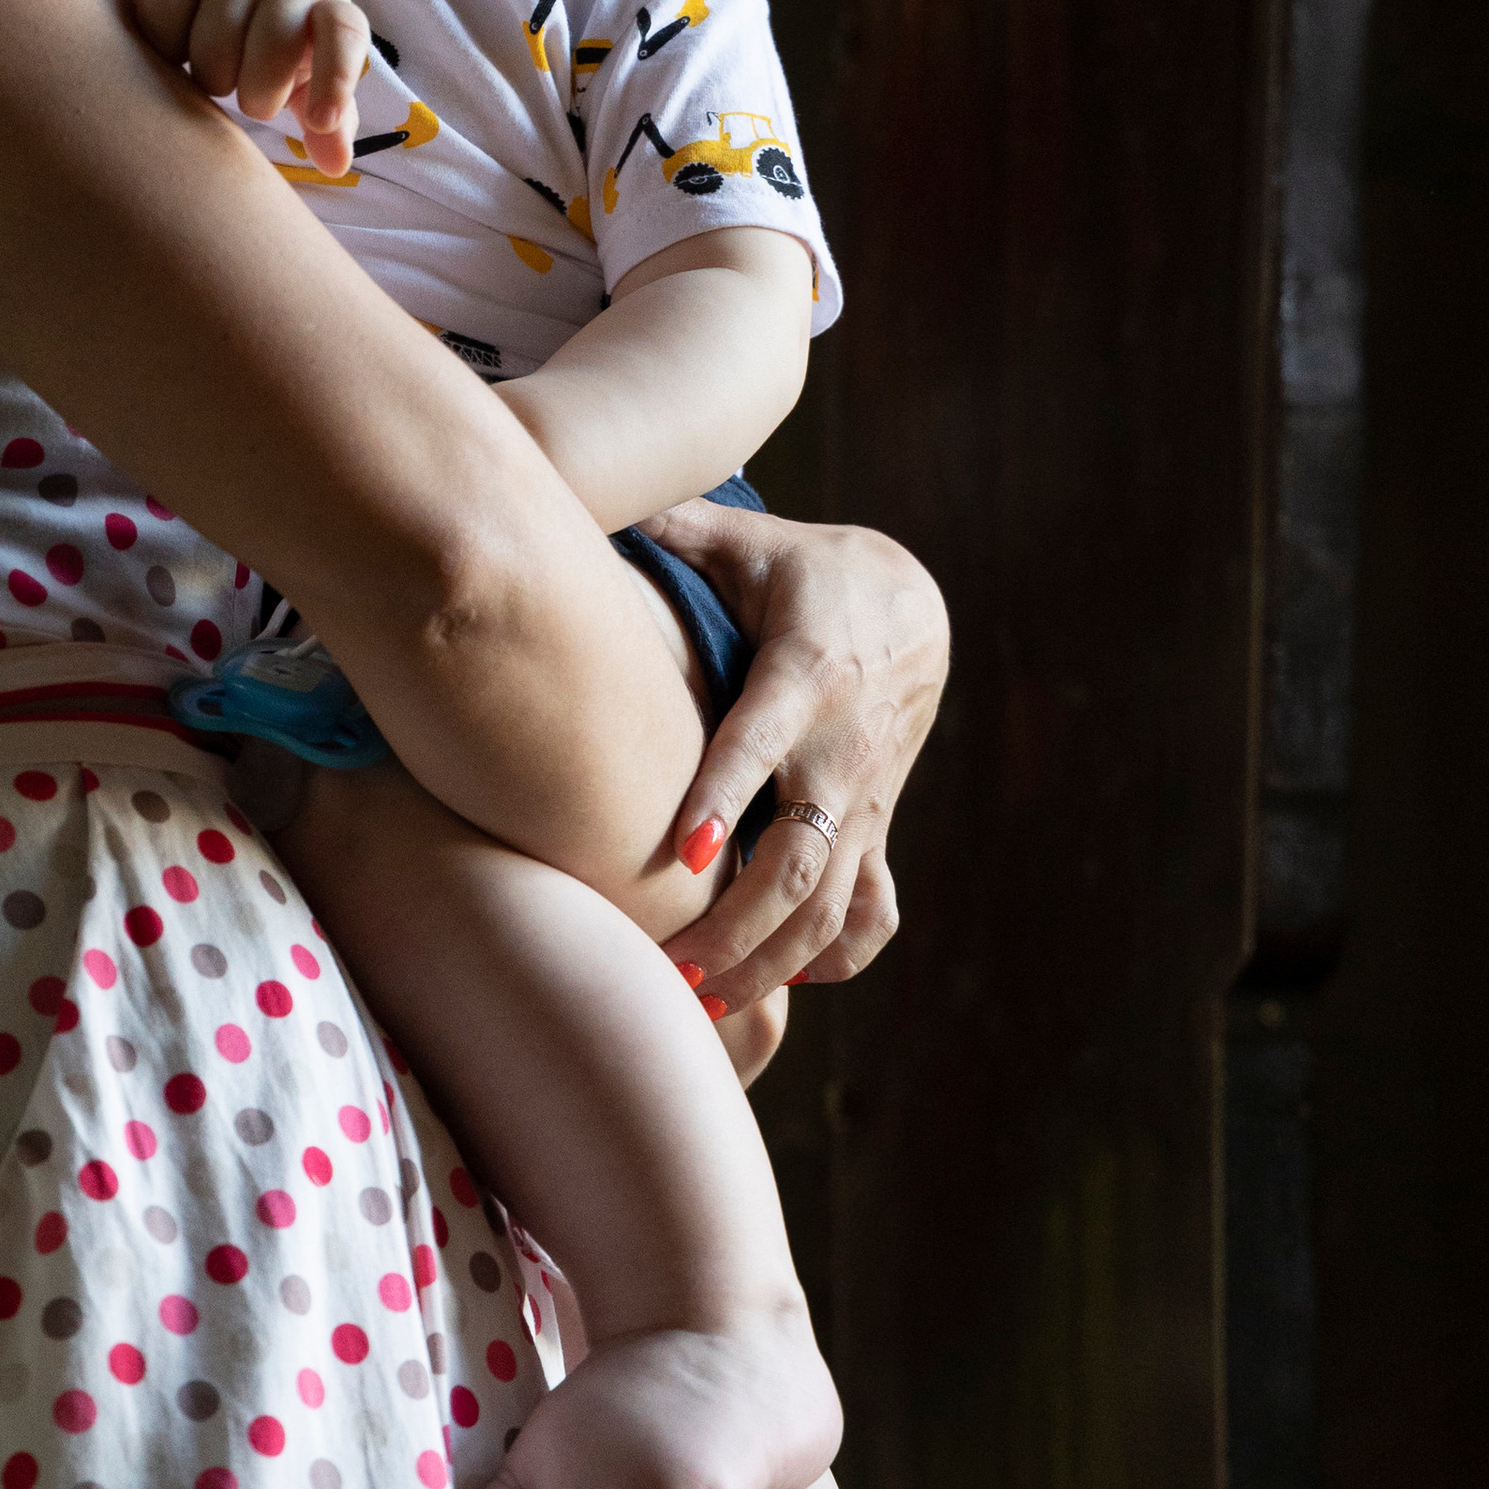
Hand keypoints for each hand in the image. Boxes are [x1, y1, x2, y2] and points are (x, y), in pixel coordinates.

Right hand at [133, 0, 370, 176]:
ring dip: (208, 78)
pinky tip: (182, 38)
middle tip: (249, 87)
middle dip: (255, 96)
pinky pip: (167, 34)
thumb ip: (324, 118)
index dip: (336, 79)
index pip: (344, 32)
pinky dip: (169, 52)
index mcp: (327, 4)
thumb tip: (336, 165)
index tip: (322, 121)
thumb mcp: (304, 71)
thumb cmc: (274, 31)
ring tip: (215, 61)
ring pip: (212, 56)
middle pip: (269, 61)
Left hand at [640, 508, 948, 1018]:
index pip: (762, 744)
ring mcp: (865, 801)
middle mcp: (842, 752)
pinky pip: (871, 913)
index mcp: (805, 675)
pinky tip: (779, 985)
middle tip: (671, 968)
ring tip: (700, 1000)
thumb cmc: (802, 573)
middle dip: (740, 924)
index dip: (727, 798)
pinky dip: (834, 957)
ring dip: (771, 960)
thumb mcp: (746, 543)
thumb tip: (578, 488)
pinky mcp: (877, 830)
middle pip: (801, 858)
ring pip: (831, 904)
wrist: (911, 609)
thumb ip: (672, 528)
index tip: (686, 855)